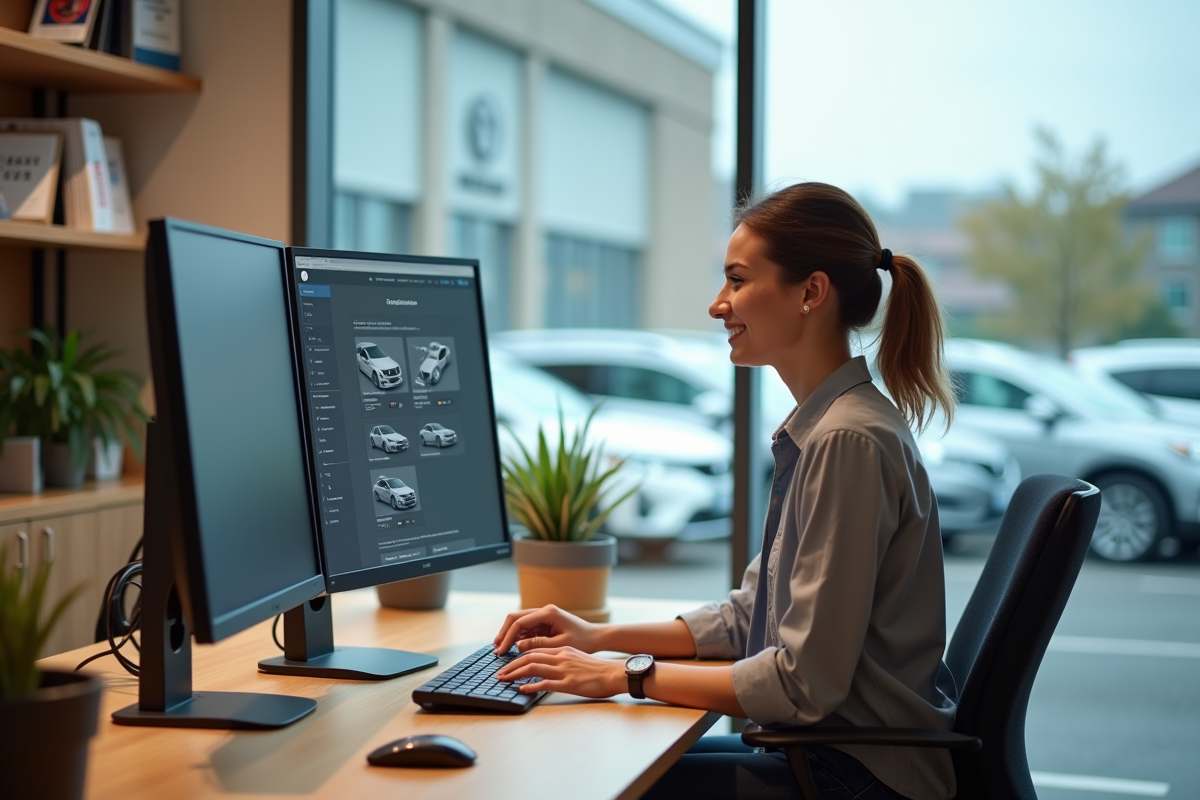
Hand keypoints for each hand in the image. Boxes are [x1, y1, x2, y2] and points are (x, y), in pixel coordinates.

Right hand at [493, 605, 600, 654]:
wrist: (596, 637)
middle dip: (504, 633)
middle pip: (516, 618)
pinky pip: (527, 628)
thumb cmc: (583, 641)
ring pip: (519, 622)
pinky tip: (512, 648)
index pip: (520, 622)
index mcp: (548, 613)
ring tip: (500, 649)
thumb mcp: (560, 645)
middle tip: (496, 649)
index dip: (508, 637)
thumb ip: (538, 645)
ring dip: (510, 635)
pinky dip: (518, 637)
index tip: (501, 651)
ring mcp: (544, 615)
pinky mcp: (545, 622)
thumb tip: (517, 646)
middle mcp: (544, 610)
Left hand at [496, 646, 625, 697]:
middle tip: (499, 673)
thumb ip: (562, 661)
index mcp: (563, 651)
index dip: (518, 656)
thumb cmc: (598, 670)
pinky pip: (545, 683)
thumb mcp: (577, 659)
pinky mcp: (568, 683)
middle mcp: (561, 657)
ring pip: (533, 667)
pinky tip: (522, 689)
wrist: (615, 674)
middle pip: (529, 657)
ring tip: (503, 679)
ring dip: (515, 673)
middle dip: (511, 665)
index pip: (535, 650)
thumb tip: (547, 668)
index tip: (508, 664)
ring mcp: (564, 670)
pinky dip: (531, 685)